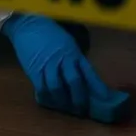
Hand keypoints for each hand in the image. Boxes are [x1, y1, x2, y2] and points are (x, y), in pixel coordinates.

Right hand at [2, 14, 126, 120]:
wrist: (29, 24)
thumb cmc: (51, 34)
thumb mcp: (68, 44)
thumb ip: (76, 61)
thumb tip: (85, 81)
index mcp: (74, 52)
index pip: (89, 72)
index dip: (97, 87)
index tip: (105, 99)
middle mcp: (63, 59)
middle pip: (74, 82)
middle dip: (79, 99)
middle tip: (83, 110)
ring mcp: (48, 65)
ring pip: (57, 88)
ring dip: (63, 102)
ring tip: (66, 109)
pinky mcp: (34, 70)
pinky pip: (41, 88)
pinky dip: (47, 98)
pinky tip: (51, 102)